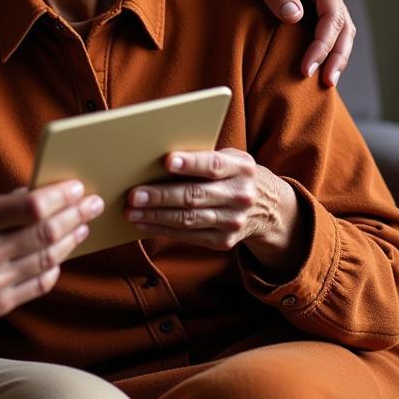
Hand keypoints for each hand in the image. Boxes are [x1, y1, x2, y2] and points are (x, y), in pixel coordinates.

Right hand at [0, 182, 104, 341]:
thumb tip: (31, 195)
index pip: (32, 206)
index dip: (61, 195)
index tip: (77, 187)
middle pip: (45, 233)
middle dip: (75, 215)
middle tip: (92, 204)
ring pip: (46, 260)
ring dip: (69, 242)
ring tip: (82, 228)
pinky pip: (35, 287)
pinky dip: (51, 270)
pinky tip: (58, 257)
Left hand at [124, 149, 306, 277]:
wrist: (268, 207)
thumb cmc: (233, 174)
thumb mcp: (229, 159)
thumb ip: (201, 157)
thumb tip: (154, 158)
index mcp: (242, 168)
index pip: (214, 165)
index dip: (191, 163)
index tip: (167, 161)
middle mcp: (241, 195)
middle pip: (195, 195)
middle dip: (161, 196)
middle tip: (133, 195)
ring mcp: (234, 221)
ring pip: (189, 219)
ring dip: (156, 216)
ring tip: (131, 211)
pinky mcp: (224, 241)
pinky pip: (189, 236)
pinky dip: (163, 229)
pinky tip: (143, 224)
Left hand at [204, 0, 353, 85]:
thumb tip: (295, 17)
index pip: (332, 11)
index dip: (323, 41)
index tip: (309, 64)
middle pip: (342, 23)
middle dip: (335, 53)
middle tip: (324, 80)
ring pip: (339, 27)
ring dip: (334, 53)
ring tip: (326, 80)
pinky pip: (326, 25)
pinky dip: (325, 45)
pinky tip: (320, 64)